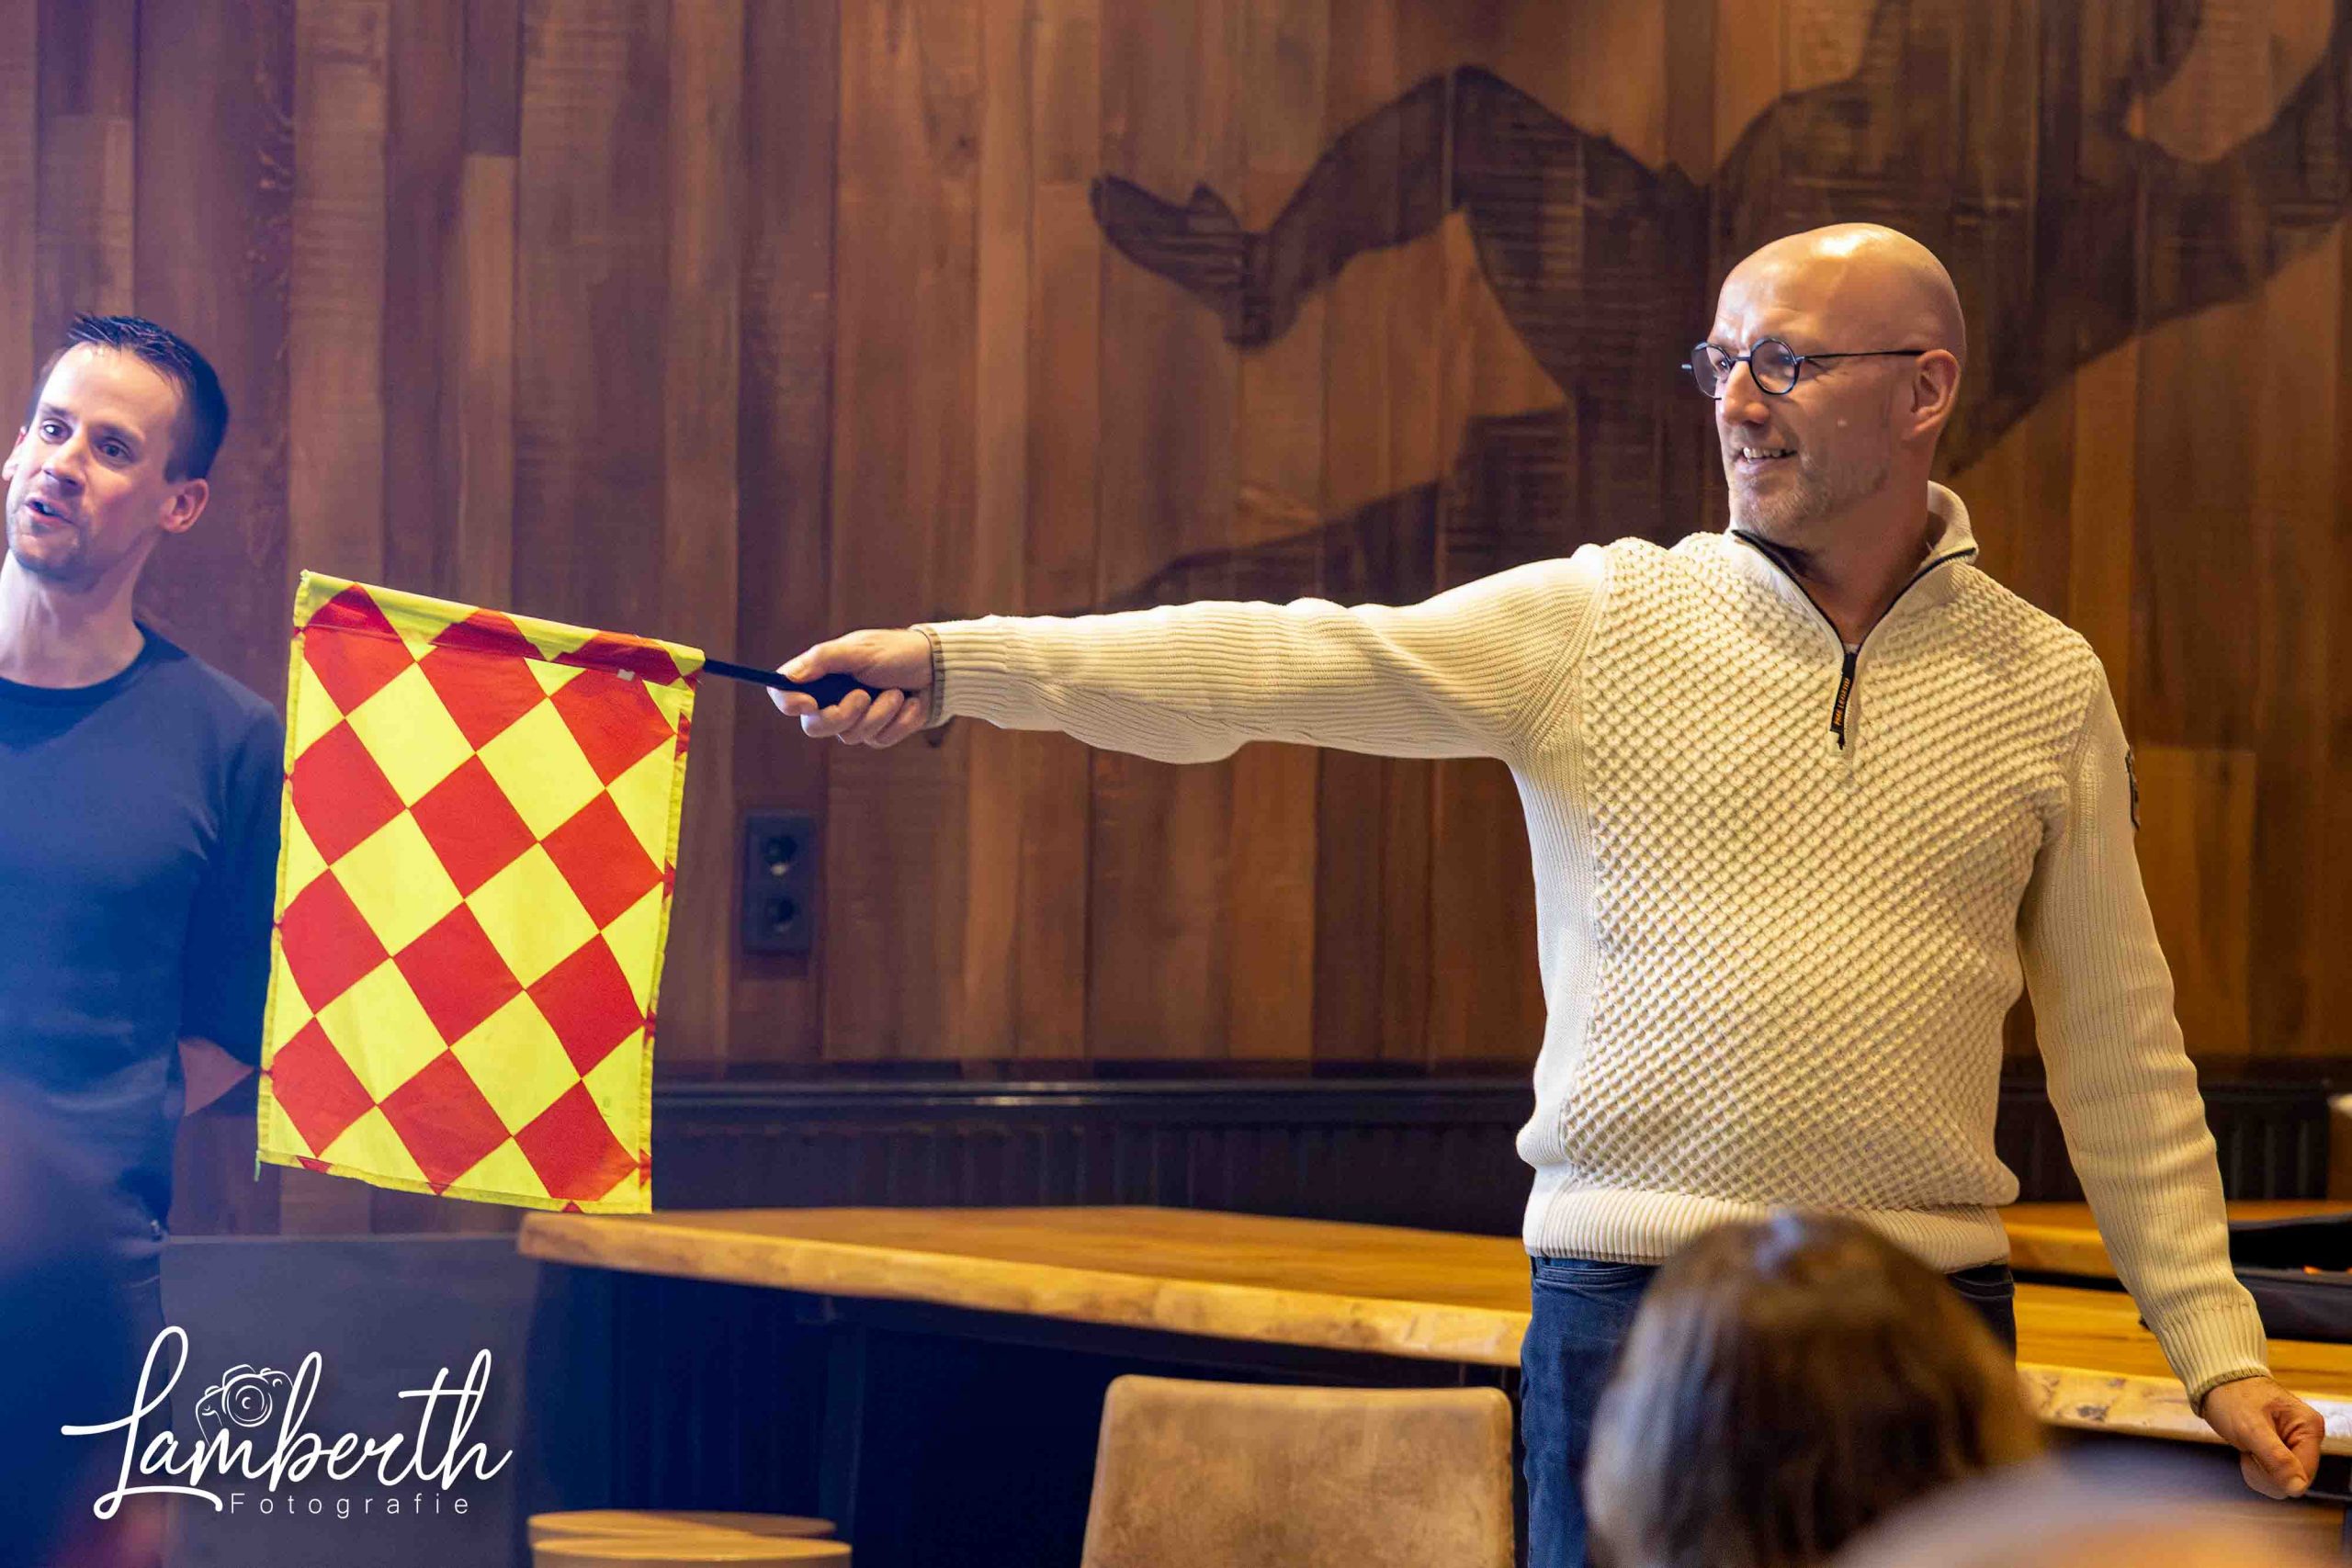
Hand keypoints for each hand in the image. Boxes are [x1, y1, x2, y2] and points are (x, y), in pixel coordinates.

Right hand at [769, 628, 933, 747]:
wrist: (940, 670)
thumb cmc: (897, 652)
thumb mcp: (859, 650)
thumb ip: (822, 661)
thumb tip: (787, 677)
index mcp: (821, 674)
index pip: (785, 694)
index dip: (789, 703)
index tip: (808, 703)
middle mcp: (832, 698)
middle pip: (814, 726)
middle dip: (843, 715)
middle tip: (864, 696)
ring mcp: (856, 719)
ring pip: (850, 737)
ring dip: (880, 714)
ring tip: (897, 693)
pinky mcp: (879, 732)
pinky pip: (878, 741)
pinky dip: (899, 722)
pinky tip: (911, 703)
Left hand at [2200, 1374, 2324, 1497]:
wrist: (2217, 1382)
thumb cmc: (2233, 1397)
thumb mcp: (2251, 1428)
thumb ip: (2276, 1459)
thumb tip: (2298, 1489)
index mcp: (2309, 1428)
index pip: (2304, 1474)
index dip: (2277, 1475)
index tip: (2253, 1455)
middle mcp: (2307, 1438)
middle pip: (2294, 1480)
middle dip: (2265, 1472)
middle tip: (2248, 1449)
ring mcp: (2295, 1445)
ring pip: (2282, 1482)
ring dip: (2259, 1471)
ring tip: (2248, 1446)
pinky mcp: (2282, 1450)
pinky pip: (2273, 1475)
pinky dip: (2256, 1468)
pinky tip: (2248, 1450)